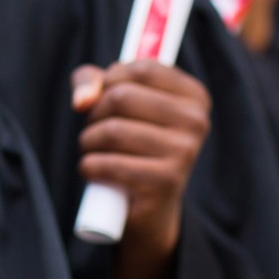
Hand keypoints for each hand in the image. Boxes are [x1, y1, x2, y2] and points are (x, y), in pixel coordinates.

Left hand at [72, 60, 211, 252]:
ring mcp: (185, 152)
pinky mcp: (166, 182)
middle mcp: (197, 122)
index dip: (110, 80)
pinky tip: (94, 171)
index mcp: (195, 97)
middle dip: (95, 113)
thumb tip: (81, 100)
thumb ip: (93, 82)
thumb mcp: (114, 103)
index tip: (104, 98)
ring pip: (112, 130)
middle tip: (96, 131)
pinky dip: (89, 167)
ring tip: (94, 151)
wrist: (150, 209)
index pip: (142, 68)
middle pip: (122, 96)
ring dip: (88, 142)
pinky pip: (108, 163)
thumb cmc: (131, 145)